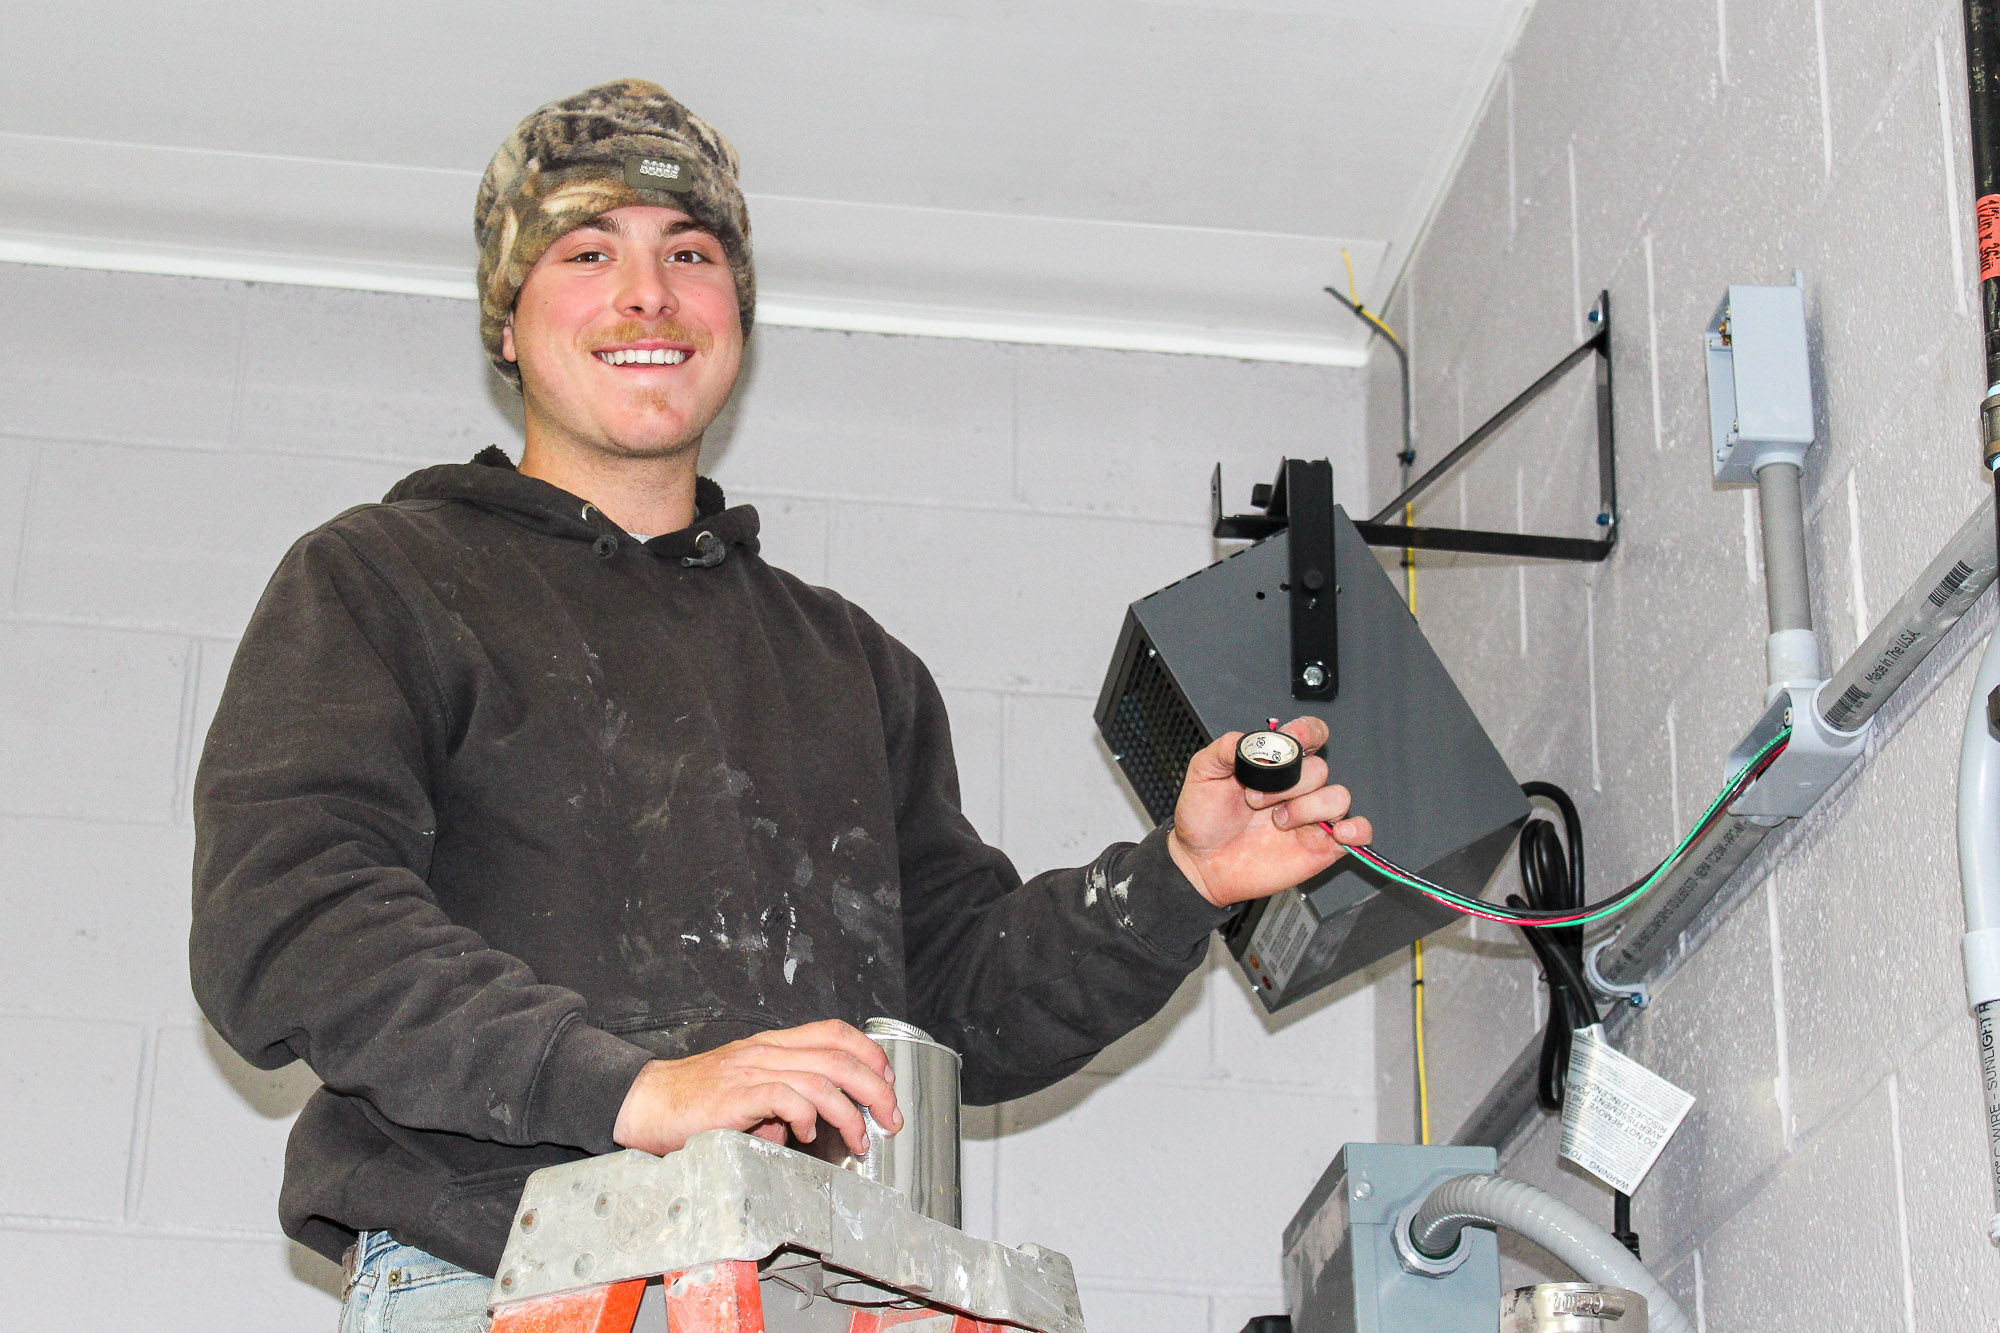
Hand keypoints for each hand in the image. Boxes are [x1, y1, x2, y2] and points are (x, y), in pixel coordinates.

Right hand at [611, 1019, 900, 1156]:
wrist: (646, 1103)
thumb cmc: (694, 1102)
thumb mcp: (746, 1094)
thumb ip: (780, 1104)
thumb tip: (805, 1127)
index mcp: (771, 1046)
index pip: (832, 1032)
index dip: (868, 1052)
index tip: (887, 1078)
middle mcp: (766, 1051)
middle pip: (838, 1056)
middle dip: (875, 1086)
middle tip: (891, 1116)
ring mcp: (751, 1070)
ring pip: (820, 1078)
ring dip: (850, 1111)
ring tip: (860, 1137)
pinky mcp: (736, 1095)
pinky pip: (785, 1096)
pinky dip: (807, 1115)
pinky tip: (809, 1133)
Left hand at [1165, 716, 1371, 907]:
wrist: (1200, 863)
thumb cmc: (1204, 819)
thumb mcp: (1203, 773)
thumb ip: (1226, 748)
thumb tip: (1252, 738)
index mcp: (1276, 764)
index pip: (1309, 735)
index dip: (1306, 733)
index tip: (1290, 742)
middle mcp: (1298, 787)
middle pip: (1320, 769)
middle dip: (1287, 784)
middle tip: (1255, 799)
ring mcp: (1312, 816)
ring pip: (1338, 797)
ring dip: (1307, 808)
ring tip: (1278, 821)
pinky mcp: (1322, 845)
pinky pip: (1359, 832)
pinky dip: (1357, 829)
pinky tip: (1336, 832)